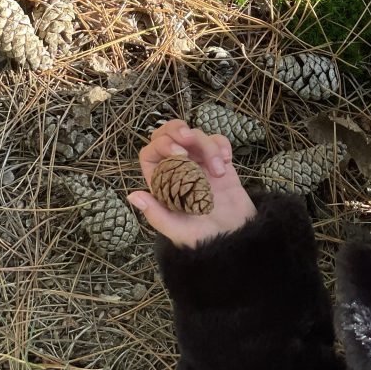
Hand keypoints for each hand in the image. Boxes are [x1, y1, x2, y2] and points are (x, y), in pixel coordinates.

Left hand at [128, 120, 256, 247]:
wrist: (238, 238)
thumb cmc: (205, 239)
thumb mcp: (178, 231)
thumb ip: (156, 214)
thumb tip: (132, 196)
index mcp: (163, 182)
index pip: (151, 152)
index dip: (162, 145)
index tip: (179, 153)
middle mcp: (178, 168)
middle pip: (169, 133)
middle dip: (178, 130)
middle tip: (190, 139)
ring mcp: (199, 162)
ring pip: (196, 135)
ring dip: (208, 147)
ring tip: (220, 172)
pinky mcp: (219, 161)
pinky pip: (217, 140)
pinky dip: (221, 145)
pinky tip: (227, 162)